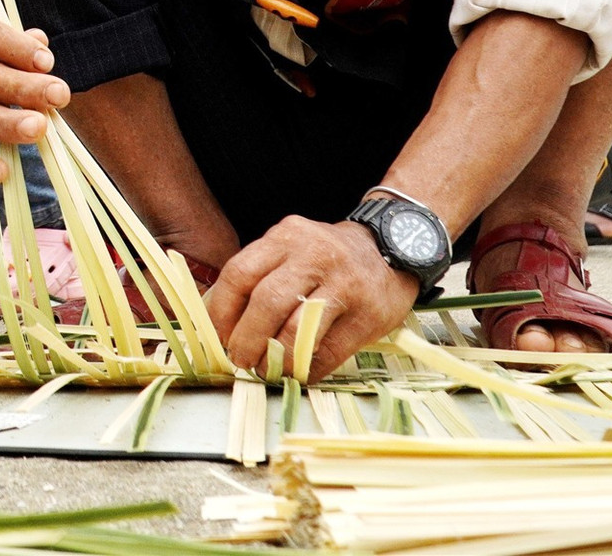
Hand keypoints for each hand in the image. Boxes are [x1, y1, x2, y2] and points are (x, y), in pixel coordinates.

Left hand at [204, 217, 419, 380]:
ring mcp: (344, 284)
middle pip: (266, 302)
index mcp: (285, 237)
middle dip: (246, 339)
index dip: (223, 311)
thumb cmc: (327, 257)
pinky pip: (330, 351)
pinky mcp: (368, 314)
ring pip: (297, 329)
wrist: (392, 250)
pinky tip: (298, 373)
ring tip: (267, 370)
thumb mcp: (291, 249)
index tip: (218, 335)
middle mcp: (313, 255)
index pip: (240, 273)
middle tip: (240, 360)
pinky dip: (308, 368)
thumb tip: (221, 323)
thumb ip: (260, 276)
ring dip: (276, 359)